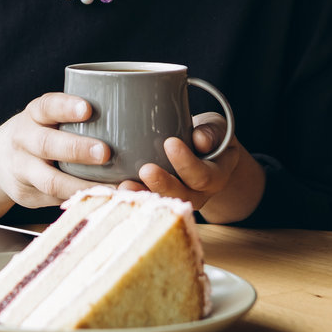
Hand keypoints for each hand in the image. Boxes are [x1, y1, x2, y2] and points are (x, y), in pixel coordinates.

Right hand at [0, 93, 112, 211]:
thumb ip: (77, 117)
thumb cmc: (40, 132)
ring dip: (81, 185)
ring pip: (50, 180)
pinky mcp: (28, 196)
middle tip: (105, 152)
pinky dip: (80, 201)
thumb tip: (135, 118)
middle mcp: (23, 141)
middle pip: (46, 144)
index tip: (88, 108)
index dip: (66, 107)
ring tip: (110, 187)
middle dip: (76, 149)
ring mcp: (23, 171)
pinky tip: (103, 201)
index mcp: (33, 116)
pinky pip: (55, 201)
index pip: (47, 106)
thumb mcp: (48, 117)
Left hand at [117, 114, 241, 211]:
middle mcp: (197, 194)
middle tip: (146, 170)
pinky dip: (132, 195)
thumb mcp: (216, 129)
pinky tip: (116, 188)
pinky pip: (147, 200)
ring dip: (143, 194)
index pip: (202, 175)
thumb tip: (199, 140)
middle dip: (162, 183)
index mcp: (215, 177)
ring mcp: (177, 199)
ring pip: (161, 201)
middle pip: (181, 194)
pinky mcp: (159, 197)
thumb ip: (211, 132)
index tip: (170, 142)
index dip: (186, 162)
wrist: (206, 154)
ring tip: (125, 185)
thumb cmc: (209, 136)